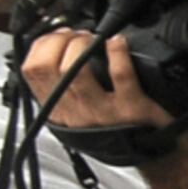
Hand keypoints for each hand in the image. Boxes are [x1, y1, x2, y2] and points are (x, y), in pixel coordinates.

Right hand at [22, 31, 178, 137]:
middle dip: (59, 41)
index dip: (42, 45)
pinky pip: (120, 74)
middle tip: (77, 35)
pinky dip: (117, 52)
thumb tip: (58, 48)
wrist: (155, 153)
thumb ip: (65, 89)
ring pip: (75, 70)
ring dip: (82, 45)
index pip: (32, 72)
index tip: (58, 35)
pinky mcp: (132, 109)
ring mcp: (102, 112)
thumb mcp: (79, 114)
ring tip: (93, 38)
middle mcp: (75, 113)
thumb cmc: (116, 130)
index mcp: (58, 111)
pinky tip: (118, 42)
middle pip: (48, 67)